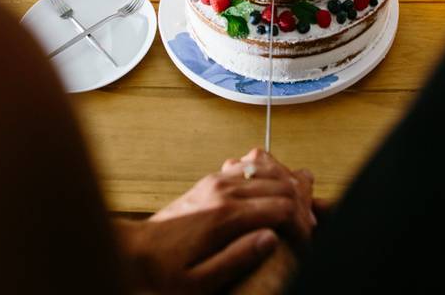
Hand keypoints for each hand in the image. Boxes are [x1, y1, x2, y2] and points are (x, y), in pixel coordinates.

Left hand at [115, 149, 316, 293]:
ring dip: (290, 183)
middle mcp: (223, 190)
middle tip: (309, 225)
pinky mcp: (212, 180)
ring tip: (299, 206)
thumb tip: (270, 239)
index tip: (305, 242)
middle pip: (281, 184)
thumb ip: (237, 259)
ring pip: (269, 168)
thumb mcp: (200, 282)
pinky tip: (276, 186)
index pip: (281, 207)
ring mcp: (217, 181)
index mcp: (225, 215)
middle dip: (303, 203)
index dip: (302, 224)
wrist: (135, 252)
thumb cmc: (166, 271)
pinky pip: (249, 163)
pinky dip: (270, 171)